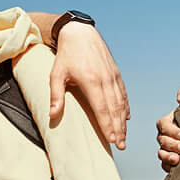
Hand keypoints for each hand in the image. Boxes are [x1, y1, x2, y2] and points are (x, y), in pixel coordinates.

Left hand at [48, 22, 128, 149]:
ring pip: (121, 103)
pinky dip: (125, 107)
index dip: (108, 126)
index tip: (112, 141)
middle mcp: (105, 80)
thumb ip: (55, 95)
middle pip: (114, 109)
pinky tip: (126, 118)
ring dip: (123, 122)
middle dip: (118, 130)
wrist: (80, 33)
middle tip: (121, 146)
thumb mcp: (56, 74)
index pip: (102, 109)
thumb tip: (53, 115)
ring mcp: (113, 76)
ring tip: (123, 137)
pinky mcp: (116, 73)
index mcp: (91, 81)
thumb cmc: (66, 55)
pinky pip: (123, 93)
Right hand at [155, 88, 179, 168]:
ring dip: (168, 157)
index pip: (164, 125)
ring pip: (161, 153)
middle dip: (173, 145)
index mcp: (167, 122)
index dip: (173, 131)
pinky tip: (177, 167)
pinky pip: (165, 165)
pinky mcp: (170, 161)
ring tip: (178, 160)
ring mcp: (166, 149)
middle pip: (162, 141)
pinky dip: (169, 166)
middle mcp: (164, 136)